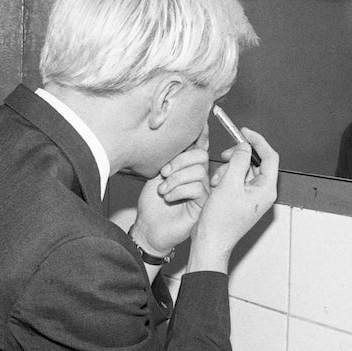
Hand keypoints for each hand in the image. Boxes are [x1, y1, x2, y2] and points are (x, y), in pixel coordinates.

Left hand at [133, 124, 211, 256]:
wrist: (149, 228)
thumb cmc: (152, 204)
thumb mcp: (157, 174)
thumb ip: (168, 157)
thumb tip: (174, 136)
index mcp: (188, 167)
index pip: (199, 147)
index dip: (201, 134)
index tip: (200, 122)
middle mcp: (198, 177)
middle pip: (201, 156)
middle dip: (180, 161)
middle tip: (164, 173)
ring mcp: (203, 191)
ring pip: (198, 172)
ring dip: (176, 179)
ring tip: (163, 190)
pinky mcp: (203, 205)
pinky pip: (198, 188)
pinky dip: (180, 190)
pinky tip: (169, 197)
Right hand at [190, 125, 278, 271]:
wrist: (211, 242)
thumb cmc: (221, 221)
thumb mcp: (229, 184)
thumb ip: (238, 161)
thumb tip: (244, 146)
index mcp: (266, 189)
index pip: (270, 156)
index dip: (257, 141)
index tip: (244, 132)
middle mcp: (262, 192)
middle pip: (256, 162)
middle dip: (238, 158)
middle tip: (225, 156)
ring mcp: (252, 197)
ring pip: (243, 170)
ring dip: (229, 169)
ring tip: (217, 181)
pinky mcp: (241, 200)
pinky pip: (236, 180)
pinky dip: (226, 179)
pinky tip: (216, 187)